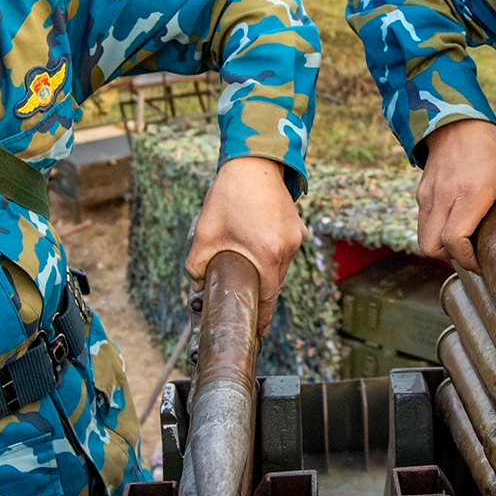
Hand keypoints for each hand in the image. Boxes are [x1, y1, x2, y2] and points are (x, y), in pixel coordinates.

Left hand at [186, 156, 303, 333]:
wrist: (253, 162)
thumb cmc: (229, 195)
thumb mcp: (205, 233)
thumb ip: (197, 265)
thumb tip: (198, 285)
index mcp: (267, 253)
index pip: (269, 298)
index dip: (264, 318)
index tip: (259, 333)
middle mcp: (287, 248)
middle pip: (275, 283)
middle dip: (260, 292)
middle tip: (242, 295)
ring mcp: (296, 237)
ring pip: (280, 266)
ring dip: (265, 269)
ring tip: (245, 260)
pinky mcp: (297, 227)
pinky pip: (284, 250)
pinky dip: (272, 253)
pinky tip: (255, 241)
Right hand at [417, 120, 495, 272]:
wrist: (459, 124)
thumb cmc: (493, 151)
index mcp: (470, 193)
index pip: (454, 239)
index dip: (467, 259)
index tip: (481, 260)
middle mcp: (444, 196)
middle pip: (431, 247)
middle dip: (451, 257)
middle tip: (471, 251)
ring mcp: (428, 195)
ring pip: (423, 239)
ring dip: (442, 246)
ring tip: (464, 237)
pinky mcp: (421, 194)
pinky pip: (424, 224)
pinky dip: (437, 231)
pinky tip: (456, 221)